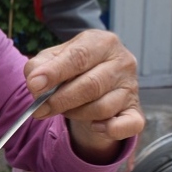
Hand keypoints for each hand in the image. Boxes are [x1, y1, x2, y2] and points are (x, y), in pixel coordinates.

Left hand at [22, 29, 144, 161]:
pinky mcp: (136, 111)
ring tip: (65, 110)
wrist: (96, 86)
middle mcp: (123, 62)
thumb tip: (36, 82)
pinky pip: (126, 125)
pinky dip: (109, 129)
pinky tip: (94, 126)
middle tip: (39, 110)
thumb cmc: (72, 69)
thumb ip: (39, 66)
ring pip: (101, 108)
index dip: (55, 72)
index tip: (34, 85)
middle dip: (59, 100)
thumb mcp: (52, 59)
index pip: (79, 56)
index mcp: (102, 42)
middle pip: (90, 85)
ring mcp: (132, 87)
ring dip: (76, 114)